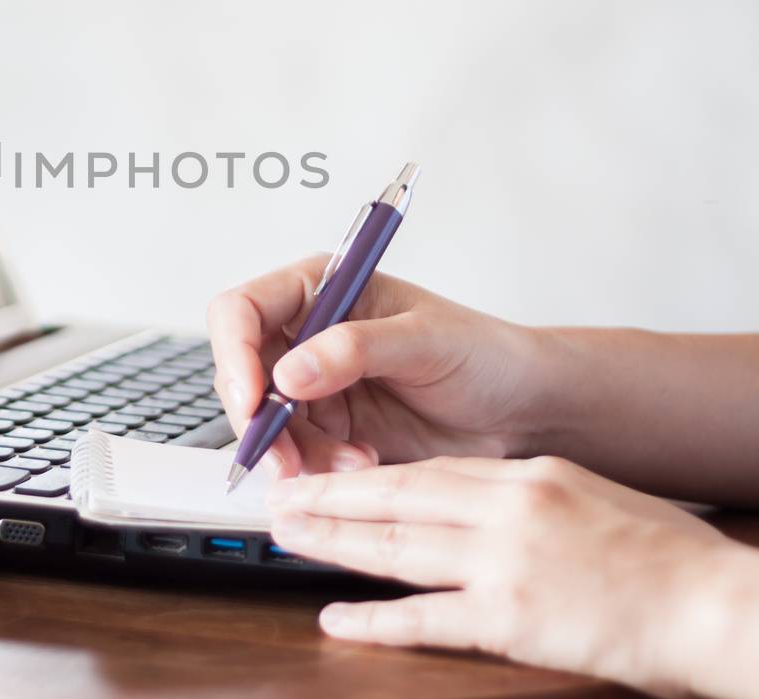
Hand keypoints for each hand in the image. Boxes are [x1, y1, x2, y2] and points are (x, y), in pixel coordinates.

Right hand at [208, 259, 548, 475]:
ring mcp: (315, 385)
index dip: (234, 353)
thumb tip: (289, 369)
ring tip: (352, 462)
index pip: (243, 311)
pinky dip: (318, 469)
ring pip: (264, 423)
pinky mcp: (329, 430)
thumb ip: (354, 348)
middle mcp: (309, 334)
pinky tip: (362, 464)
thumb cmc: (486, 355)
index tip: (253, 398)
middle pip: (241, 373)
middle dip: (259, 419)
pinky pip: (295, 454)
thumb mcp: (425, 341)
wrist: (523, 412)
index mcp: (323, 289)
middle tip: (285, 457)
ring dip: (295, 451)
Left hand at [266, 456, 750, 694]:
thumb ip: (534, 495)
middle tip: (281, 497)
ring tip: (288, 537)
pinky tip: (336, 618)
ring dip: (335, 543)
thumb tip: (485, 499)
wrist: (718, 604)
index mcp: (526, 475)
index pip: (428, 469)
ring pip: (398, 546)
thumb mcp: (593, 496)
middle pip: (397, 498)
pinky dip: (375, 618)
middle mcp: (507, 509)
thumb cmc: (670, 557)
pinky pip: (427, 618)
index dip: (369, 474)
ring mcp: (505, 563)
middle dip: (331, 498)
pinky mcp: (511, 619)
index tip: (329, 475)